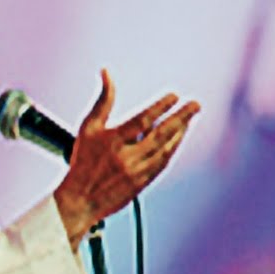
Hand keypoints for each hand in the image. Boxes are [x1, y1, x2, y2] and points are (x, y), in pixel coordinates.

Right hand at [53, 69, 200, 249]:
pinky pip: (163, 163)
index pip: (142, 120)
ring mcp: (136, 172)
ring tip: (189, 119)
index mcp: (112, 141)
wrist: (79, 201)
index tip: (174, 95)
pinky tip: (178, 138)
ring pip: (165, 150)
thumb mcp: (89, 127)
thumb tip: (107, 72)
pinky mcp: (142, 184)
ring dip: (180, 133)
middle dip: (181, 118)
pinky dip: (172, 149)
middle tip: (195, 105)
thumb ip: (103, 100)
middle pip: (160, 135)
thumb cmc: (83, 162)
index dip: (160, 107)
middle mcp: (126, 157)